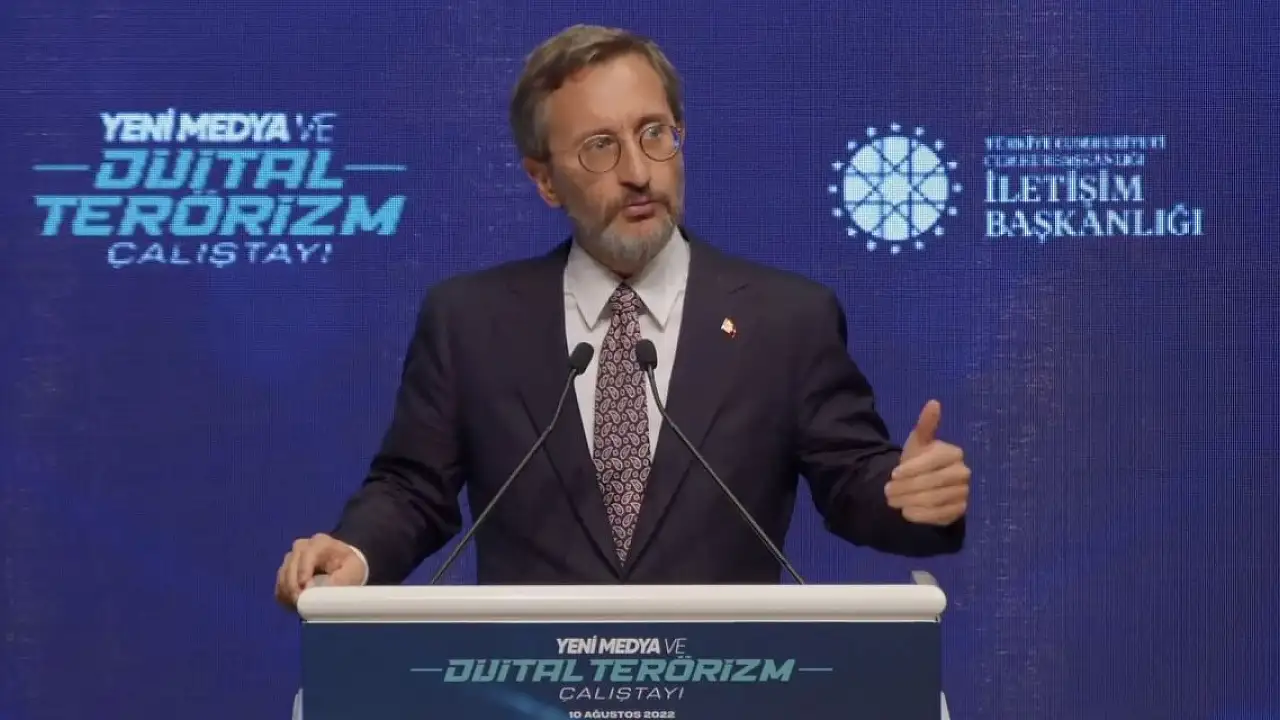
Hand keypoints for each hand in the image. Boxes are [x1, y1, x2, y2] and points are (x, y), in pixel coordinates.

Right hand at [274, 533, 365, 610]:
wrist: (342, 567)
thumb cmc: (350, 567)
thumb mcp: (354, 570)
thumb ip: (341, 579)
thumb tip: (322, 593)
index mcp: (319, 543)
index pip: (306, 555)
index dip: (303, 573)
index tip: (305, 590)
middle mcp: (301, 547)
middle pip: (290, 566)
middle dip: (293, 586)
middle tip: (300, 604)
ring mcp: (291, 558)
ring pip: (282, 576)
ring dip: (288, 593)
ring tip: (298, 606)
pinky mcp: (285, 571)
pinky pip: (279, 585)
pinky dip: (284, 596)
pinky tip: (294, 605)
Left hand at [885, 400, 969, 525]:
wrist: (924, 486)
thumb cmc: (919, 461)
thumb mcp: (918, 442)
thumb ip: (925, 425)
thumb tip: (934, 402)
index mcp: (953, 453)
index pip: (929, 462)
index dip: (910, 469)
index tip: (893, 474)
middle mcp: (963, 473)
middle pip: (930, 483)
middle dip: (905, 488)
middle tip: (887, 491)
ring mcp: (963, 493)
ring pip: (932, 499)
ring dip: (908, 501)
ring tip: (893, 501)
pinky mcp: (959, 511)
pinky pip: (937, 515)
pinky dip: (919, 514)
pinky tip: (907, 511)